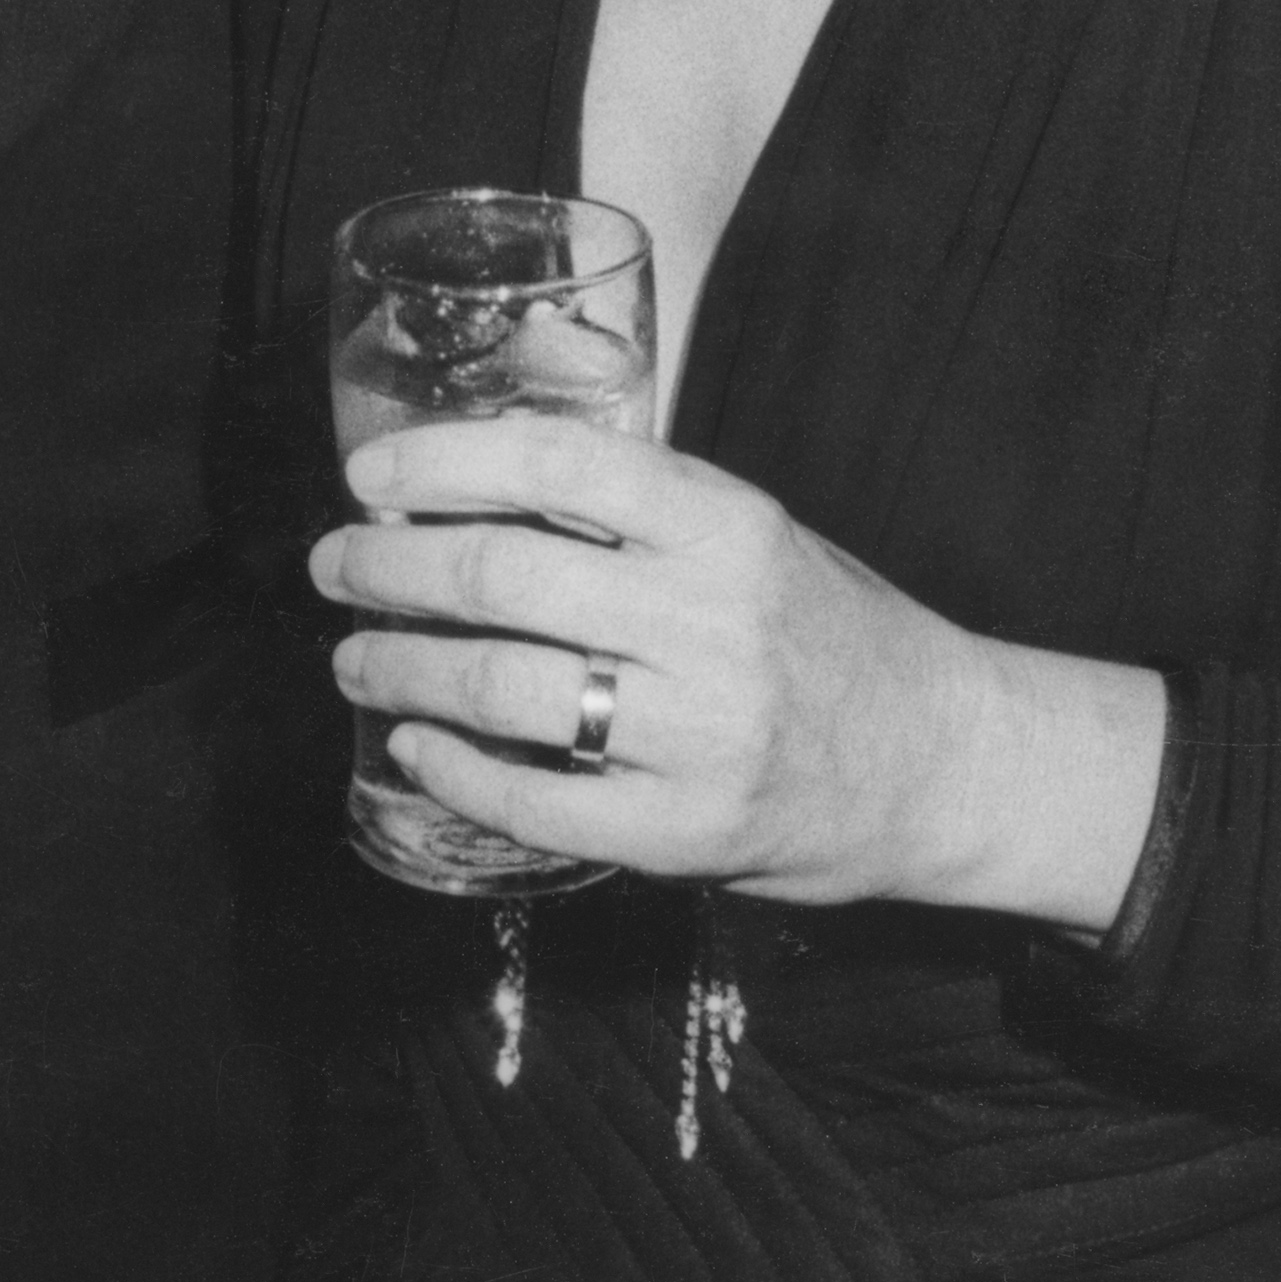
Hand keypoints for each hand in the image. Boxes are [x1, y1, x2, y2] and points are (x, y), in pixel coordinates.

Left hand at [312, 416, 1164, 926]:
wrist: (944, 760)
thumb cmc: (829, 633)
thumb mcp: (751, 533)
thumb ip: (637, 505)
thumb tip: (485, 450)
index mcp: (725, 524)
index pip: (556, 461)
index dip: (440, 461)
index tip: (367, 473)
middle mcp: (711, 620)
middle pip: (502, 576)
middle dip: (388, 567)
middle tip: (336, 566)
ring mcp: (700, 732)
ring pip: (503, 687)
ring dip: (401, 669)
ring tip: (356, 659)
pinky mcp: (688, 831)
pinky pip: (538, 799)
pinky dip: (455, 770)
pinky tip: (418, 747)